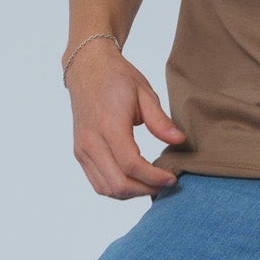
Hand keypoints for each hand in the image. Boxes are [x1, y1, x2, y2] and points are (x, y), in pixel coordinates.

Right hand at [65, 39, 187, 199]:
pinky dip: (116, 188)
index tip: (171, 178)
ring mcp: (82, 149)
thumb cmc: (117, 77)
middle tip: (165, 184)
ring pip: (106, 188)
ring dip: (131, 193)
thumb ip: (160, 121)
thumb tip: (180, 141)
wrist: (88, 67)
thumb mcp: (145, 93)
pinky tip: (135, 180)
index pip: (131, 165)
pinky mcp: (80, 152)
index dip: (153, 177)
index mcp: (108, 125)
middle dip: (145, 189)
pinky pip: (97, 182)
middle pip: (118, 184)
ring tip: (152, 184)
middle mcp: (91, 141)